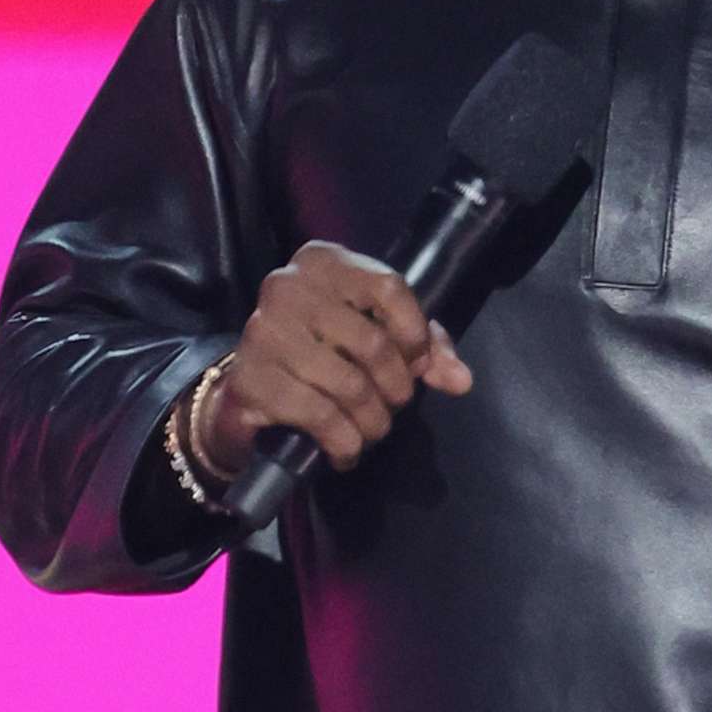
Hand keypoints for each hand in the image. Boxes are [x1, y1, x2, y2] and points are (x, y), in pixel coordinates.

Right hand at [195, 240, 473, 478]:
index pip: (389, 288)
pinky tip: (345, 450)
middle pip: (372, 342)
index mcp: (323, 262)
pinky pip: (319, 416)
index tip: (417, 363)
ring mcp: (263, 332)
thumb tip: (460, 380)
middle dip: (396, 387)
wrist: (255, 385)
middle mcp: (287, 287)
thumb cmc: (327, 349)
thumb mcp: (381, 334)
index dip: (415, 335)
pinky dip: (343, 442)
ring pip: (348, 385)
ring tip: (373, 430)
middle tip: (394, 405)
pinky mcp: (250, 379)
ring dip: (373, 421)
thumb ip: (426, 349)